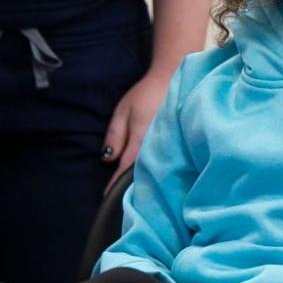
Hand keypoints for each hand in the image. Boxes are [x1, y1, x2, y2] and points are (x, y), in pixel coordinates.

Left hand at [102, 66, 175, 191]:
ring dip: (144, 180)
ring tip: (136, 193)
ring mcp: (168, 146)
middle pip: (141, 173)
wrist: (175, 80)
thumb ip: (115, 135)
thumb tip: (108, 159)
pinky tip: (153, 175)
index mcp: (141, 140)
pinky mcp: (176, 143)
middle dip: (130, 187)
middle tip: (121, 202)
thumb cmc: (147, 94)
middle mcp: (156, 147)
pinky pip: (163, 161)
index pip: (125, 168)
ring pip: (154, 169)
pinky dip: (156, 170)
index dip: (114, 184)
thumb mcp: (123, 111)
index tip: (106, 197)